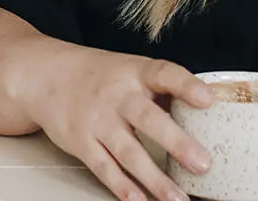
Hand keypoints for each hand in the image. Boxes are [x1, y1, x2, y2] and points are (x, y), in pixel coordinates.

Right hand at [10, 36, 214, 200]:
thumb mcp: (132, 68)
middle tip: (203, 164)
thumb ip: (161, 89)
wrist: (49, 76)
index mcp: (137, 71)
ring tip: (177, 198)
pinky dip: (122, 187)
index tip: (208, 99)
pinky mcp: (81, 142)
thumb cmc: (103, 75)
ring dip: (155, 179)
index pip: (166, 74)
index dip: (187, 86)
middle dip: (177, 144)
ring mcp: (99, 120)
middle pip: (149, 120)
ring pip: (130, 153)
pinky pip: (104, 168)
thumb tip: (199, 111)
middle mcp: (119, 95)